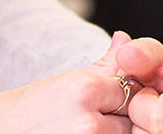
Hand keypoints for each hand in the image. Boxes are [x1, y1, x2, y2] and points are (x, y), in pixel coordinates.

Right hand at [0, 31, 141, 132]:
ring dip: (115, 130)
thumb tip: (126, 39)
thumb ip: (105, 64)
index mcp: (85, 92)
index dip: (127, 92)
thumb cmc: (28, 110)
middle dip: (124, 114)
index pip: (133, 88)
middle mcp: (89, 124)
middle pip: (133, 116)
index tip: (113, 97)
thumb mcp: (67, 81)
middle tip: (102, 112)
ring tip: (85, 122)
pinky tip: (84, 132)